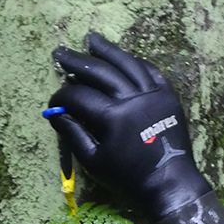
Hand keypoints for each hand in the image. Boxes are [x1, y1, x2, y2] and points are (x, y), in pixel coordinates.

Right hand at [49, 33, 210, 217]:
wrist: (169, 183)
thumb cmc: (128, 178)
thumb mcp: (94, 162)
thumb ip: (73, 135)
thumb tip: (55, 114)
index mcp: (113, 117)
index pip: (80, 96)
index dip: (63, 95)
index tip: (54, 99)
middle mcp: (133, 99)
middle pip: (100, 71)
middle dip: (77, 62)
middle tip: (61, 53)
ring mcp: (152, 94)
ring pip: (126, 64)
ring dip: (107, 51)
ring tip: (91, 40)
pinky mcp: (168, 95)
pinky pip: (149, 71)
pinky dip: (134, 62)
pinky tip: (122, 57)